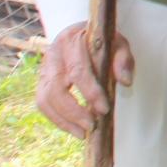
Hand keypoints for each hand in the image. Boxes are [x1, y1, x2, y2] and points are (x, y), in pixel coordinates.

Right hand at [36, 22, 134, 139]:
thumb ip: (123, 59)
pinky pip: (42, 104)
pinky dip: (57, 119)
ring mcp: (43, 69)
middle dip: (74, 111)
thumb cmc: (101, 41)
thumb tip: (125, 81)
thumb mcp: (117, 42)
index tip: (104, 109)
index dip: (90, 92)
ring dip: (63, 120)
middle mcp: (53, 55)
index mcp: (71, 41)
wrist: (79, 34)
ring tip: (83, 133)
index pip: (78, 71)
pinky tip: (73, 128)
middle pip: (56, 88)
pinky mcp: (41, 81)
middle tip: (92, 126)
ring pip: (45, 99)